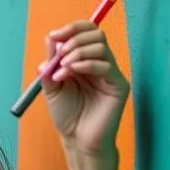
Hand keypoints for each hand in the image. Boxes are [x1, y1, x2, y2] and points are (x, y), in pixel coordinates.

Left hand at [41, 21, 129, 157]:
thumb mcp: (51, 85)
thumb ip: (51, 63)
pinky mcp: (118, 85)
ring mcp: (110, 73)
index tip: (53, 36)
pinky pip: (105, 65)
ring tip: (62, 69)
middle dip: (74, 39)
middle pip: (95, 34)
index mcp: (84, 60)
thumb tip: (51, 39)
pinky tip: (70, 73)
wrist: (76, 139)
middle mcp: (99, 63)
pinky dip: (85, 64)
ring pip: (100, 46)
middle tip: (59, 54)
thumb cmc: (66, 114)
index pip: (85, 33)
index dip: (71, 29)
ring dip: (77, 52)